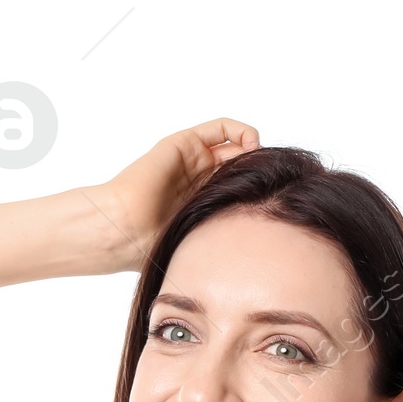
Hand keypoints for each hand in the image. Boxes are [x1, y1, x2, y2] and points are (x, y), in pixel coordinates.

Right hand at [89, 118, 259, 271]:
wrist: (125, 230)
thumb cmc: (151, 246)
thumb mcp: (198, 249)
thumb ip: (220, 250)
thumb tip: (256, 274)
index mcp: (201, 203)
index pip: (238, 189)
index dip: (259, 191)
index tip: (277, 200)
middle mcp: (197, 178)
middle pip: (238, 165)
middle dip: (259, 168)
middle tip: (275, 177)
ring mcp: (191, 160)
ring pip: (232, 145)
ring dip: (253, 148)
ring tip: (265, 159)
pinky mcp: (185, 143)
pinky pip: (219, 128)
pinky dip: (240, 130)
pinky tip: (253, 143)